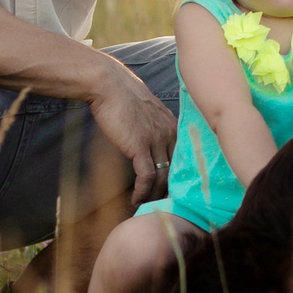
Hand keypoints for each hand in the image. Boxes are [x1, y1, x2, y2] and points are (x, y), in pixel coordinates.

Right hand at [90, 62, 178, 204]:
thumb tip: (149, 142)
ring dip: (155, 195)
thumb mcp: (146, 111)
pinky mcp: (140, 146)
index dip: (178, 177)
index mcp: (173, 125)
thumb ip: (153, 126)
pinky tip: (135, 200)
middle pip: (176, 170)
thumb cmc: (122, 96)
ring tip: (146, 207)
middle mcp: (170, 133)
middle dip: (169, 190)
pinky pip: (147, 176)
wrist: (108, 85)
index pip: (183, 157)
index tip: (172, 191)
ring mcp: (156, 140)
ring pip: (163, 177)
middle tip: (161, 206)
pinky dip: (143, 191)